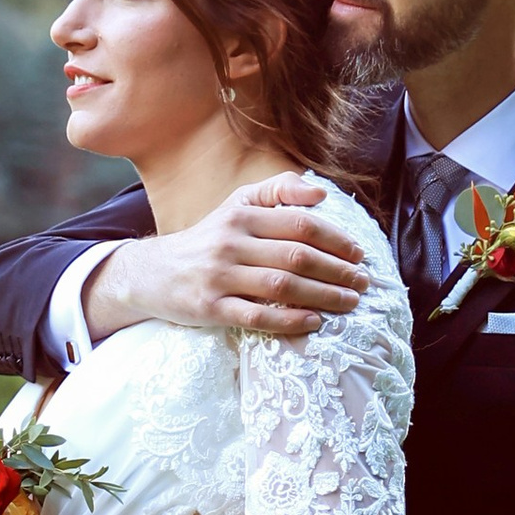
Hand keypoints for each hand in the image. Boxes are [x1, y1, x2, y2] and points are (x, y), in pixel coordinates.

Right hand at [85, 177, 366, 341]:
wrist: (151, 273)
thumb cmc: (207, 239)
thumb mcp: (236, 205)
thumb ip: (277, 191)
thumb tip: (320, 193)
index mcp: (242, 215)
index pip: (300, 224)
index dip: (336, 239)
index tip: (359, 254)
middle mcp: (230, 242)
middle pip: (296, 256)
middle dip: (337, 271)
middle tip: (364, 283)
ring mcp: (219, 276)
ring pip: (282, 286)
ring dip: (323, 296)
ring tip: (350, 302)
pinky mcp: (210, 308)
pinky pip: (256, 317)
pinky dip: (290, 320)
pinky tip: (315, 322)